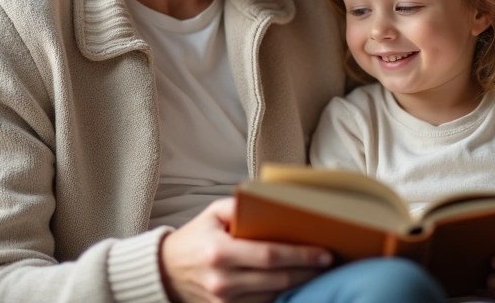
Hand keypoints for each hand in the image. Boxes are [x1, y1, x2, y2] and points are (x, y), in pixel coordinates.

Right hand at [159, 197, 332, 302]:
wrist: (165, 273)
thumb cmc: (195, 239)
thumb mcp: (213, 214)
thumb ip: (241, 205)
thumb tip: (273, 201)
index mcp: (220, 253)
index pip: (270, 256)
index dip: (300, 256)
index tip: (324, 253)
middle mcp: (223, 281)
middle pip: (277, 279)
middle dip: (307, 271)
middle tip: (329, 262)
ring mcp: (225, 302)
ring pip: (273, 295)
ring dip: (299, 285)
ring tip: (317, 272)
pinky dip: (281, 295)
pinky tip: (295, 284)